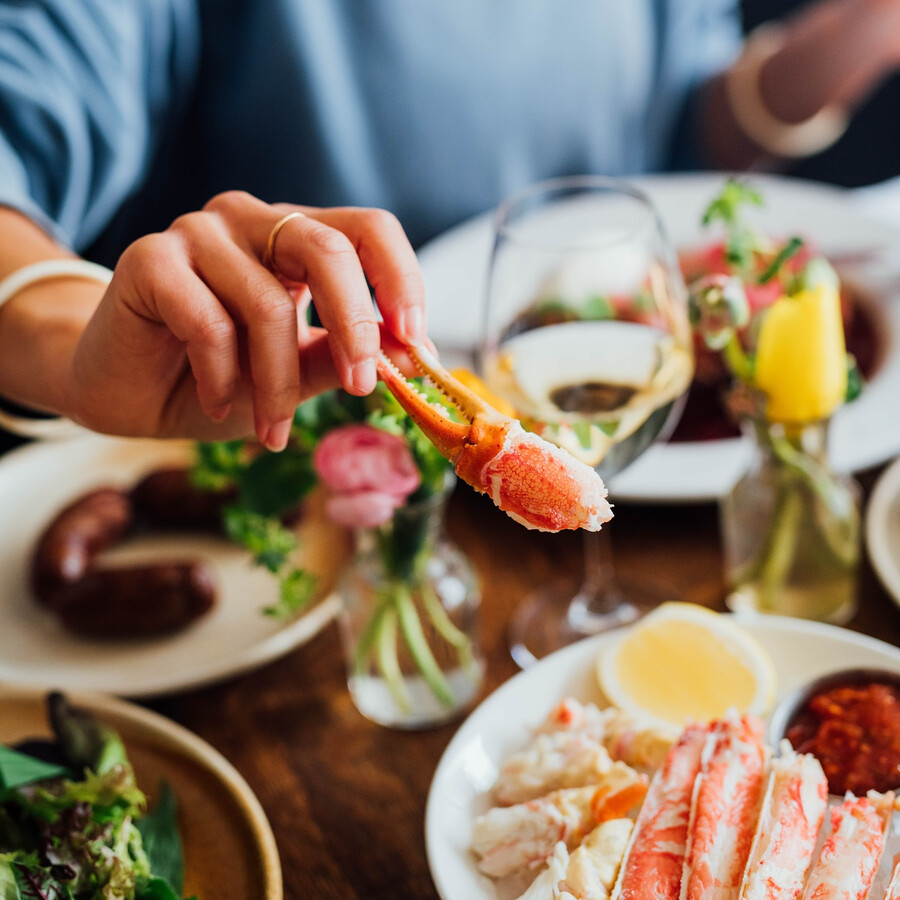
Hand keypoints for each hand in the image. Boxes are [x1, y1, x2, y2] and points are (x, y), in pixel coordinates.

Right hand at [67, 191, 426, 447]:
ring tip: (272, 427)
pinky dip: (222, 377)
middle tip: (363, 387)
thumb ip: (343, 358)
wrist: (129, 393)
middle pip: (327, 249)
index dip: (400, 278)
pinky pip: (208, 322)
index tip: (415, 340)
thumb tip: (411, 355)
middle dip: (355, 327)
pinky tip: (215, 401)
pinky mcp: (149, 258)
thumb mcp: (295, 374)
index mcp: (295, 238)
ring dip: (277, 384)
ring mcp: (198, 232)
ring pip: (267, 304)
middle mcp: (252, 222)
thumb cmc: (218, 378)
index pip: (368, 229)